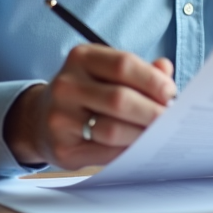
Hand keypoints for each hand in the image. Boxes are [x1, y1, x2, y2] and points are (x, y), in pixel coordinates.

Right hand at [4, 45, 175, 169]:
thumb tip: (166, 71)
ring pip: (112, 130)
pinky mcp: (62, 148)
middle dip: (153, 112)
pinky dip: (128, 152)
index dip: (153, 80)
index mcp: (81, 58)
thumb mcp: (106, 72)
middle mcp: (66, 85)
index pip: (123, 64)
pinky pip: (104, 154)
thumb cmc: (86, 92)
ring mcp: (60, 118)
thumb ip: (138, 71)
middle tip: (171, 119)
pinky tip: (139, 147)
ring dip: (142, 135)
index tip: (171, 93)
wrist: (40, 120)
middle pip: (120, 99)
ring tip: (158, 135)